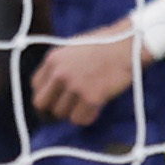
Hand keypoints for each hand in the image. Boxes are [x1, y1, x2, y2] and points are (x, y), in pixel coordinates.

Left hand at [31, 24, 147, 126]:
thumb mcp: (73, 48)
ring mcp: (75, 86)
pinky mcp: (91, 97)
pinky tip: (96, 108)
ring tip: (86, 104)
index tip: (54, 100)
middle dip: (52, 109)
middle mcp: (60, 73)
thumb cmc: (105, 45)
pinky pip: (80, 119)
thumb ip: (60, 66)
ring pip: (61, 114)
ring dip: (73, 112)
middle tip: (64, 111)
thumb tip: (53, 89)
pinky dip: (88, 117)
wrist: (128, 44)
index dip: (45, 95)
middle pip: (42, 104)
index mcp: (54, 59)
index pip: (35, 86)